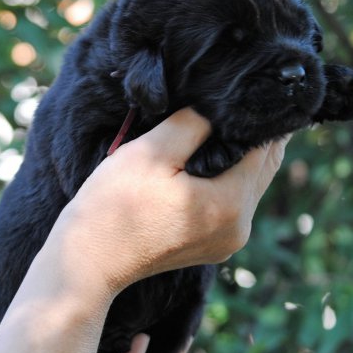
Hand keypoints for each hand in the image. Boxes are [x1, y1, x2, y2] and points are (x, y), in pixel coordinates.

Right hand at [48, 107, 288, 295]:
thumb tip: (220, 108)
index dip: (256, 117)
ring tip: (224, 128)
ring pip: (248, 187)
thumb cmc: (115, 204)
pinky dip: (227, 180)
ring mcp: (226, 242)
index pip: (264, 148)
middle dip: (254, 137)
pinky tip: (209, 161)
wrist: (89, 260)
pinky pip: (232, 205)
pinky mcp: (211, 248)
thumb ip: (195, 123)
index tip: (247, 92)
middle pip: (262, 169)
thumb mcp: (153, 150)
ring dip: (240, 158)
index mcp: (230, 203)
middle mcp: (238, 228)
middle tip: (242, 103)